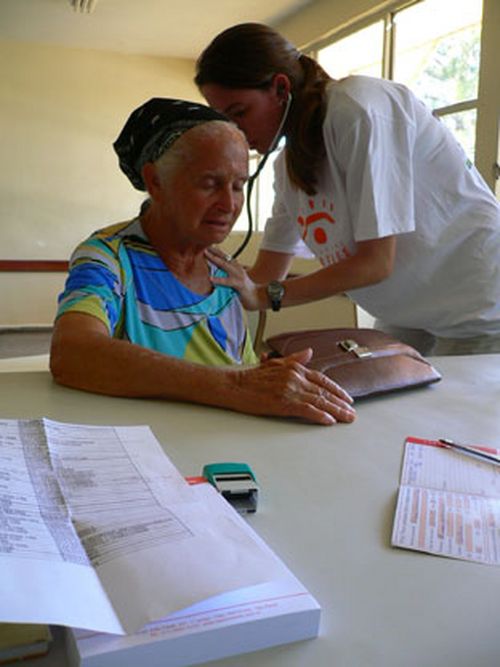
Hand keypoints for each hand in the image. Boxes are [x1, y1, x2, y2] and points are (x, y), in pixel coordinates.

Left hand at [205, 248, 261, 310]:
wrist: (257, 296)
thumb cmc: (244, 289)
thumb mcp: (235, 278)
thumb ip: (227, 273)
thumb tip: (215, 270)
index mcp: (236, 266)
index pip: (224, 256)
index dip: (216, 250)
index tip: (207, 245)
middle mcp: (237, 268)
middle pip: (224, 257)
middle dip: (214, 251)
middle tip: (204, 246)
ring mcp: (239, 275)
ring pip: (225, 265)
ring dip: (215, 259)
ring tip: (206, 256)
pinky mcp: (239, 284)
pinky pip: (227, 281)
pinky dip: (219, 280)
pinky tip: (211, 279)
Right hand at [231, 348, 355, 425]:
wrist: (234, 385)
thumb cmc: (250, 377)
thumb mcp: (274, 363)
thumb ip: (294, 359)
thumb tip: (309, 352)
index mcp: (294, 368)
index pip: (321, 379)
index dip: (336, 389)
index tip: (347, 398)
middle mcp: (294, 378)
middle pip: (323, 392)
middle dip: (340, 403)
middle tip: (352, 412)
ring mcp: (289, 390)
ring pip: (318, 401)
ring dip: (335, 411)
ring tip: (346, 418)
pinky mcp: (283, 403)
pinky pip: (306, 410)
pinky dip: (319, 415)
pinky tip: (328, 420)